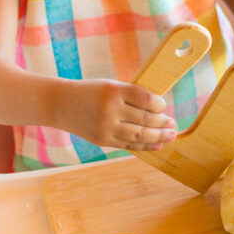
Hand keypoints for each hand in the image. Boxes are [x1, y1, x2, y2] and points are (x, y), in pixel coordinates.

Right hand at [56, 79, 175, 150]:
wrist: (61, 103)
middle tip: (173, 124)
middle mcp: (110, 109)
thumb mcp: (111, 86)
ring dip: (158, 137)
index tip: (163, 106)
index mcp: (114, 91)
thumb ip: (132, 96)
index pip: (145, 98)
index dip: (159, 104)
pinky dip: (145, 146)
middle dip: (162, 123)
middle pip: (144, 119)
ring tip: (170, 135)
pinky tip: (157, 145)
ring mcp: (105, 127)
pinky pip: (128, 145)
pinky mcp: (102, 140)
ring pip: (139, 135)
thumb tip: (159, 110)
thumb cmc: (92, 92)